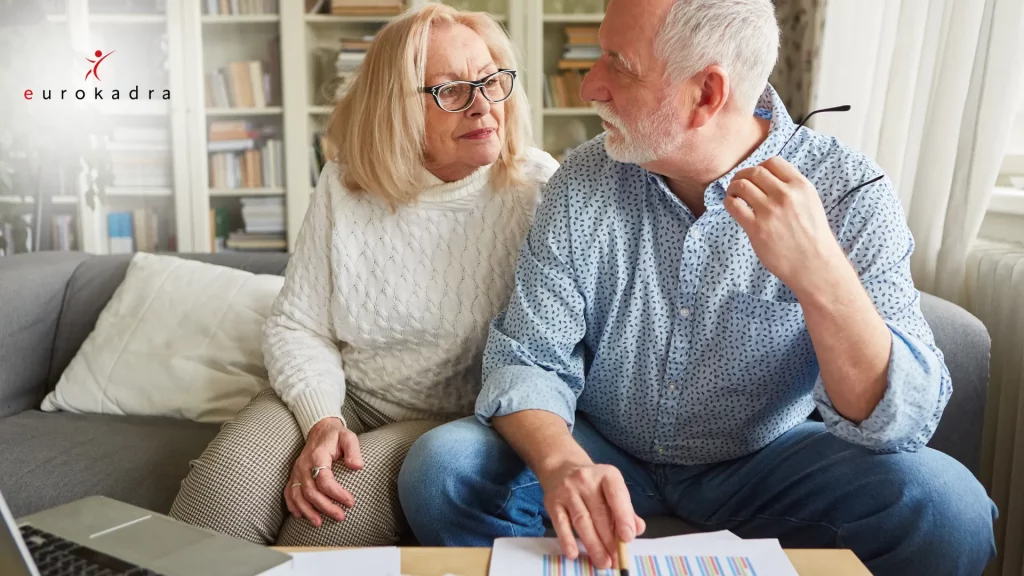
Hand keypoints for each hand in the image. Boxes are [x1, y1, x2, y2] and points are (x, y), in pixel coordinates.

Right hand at [284, 417, 363, 526]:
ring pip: (297, 495)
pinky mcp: (294, 475)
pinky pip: (289, 492)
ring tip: (319, 523)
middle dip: (325, 507)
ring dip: (307, 511)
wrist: (319, 429)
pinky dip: (293, 505)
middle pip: (311, 491)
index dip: (337, 493)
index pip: (325, 480)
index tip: (350, 502)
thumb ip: (353, 450)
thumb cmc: (336, 436)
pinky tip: (300, 515)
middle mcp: (304, 465)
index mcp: (318, 456)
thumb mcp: (348, 437)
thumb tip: (357, 466)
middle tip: (340, 516)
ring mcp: (297, 471)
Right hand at [538, 463, 645, 569]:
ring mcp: (567, 490)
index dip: (623, 517)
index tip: (627, 538)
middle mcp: (586, 480)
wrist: (562, 467)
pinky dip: (567, 540)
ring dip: (593, 545)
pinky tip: (573, 553)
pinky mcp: (552, 502)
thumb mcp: (612, 489)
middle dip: (609, 540)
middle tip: (616, 559)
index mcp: (607, 475)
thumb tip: (637, 529)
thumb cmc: (593, 483)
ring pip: (582, 521)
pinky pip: (561, 524)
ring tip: (603, 561)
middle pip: (599, 513)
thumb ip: (626, 509)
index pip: (616, 495)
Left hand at [725, 156, 845, 292]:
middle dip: (743, 175)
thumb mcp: (811, 203)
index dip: (760, 166)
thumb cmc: (813, 237)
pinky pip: (734, 205)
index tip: (755, 176)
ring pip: (741, 185)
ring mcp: (770, 211)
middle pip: (755, 172)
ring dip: (733, 187)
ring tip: (733, 195)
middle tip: (738, 183)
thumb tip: (768, 180)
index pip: (773, 162)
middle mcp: (785, 195)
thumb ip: (793, 189)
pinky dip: (728, 202)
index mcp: (801, 186)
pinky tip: (732, 206)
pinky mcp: (756, 227)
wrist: (815, 265)